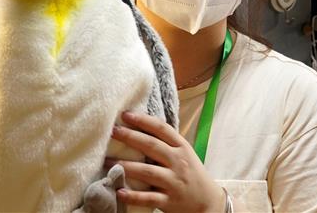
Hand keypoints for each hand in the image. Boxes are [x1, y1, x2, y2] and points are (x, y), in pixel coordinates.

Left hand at [109, 111, 224, 212]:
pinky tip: (119, 191)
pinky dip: (133, 196)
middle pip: (152, 146)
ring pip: (147, 172)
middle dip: (131, 137)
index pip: (162, 129)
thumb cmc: (192, 174)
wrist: (208, 201)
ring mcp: (174, 182)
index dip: (143, 120)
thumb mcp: (185, 154)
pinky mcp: (169, 201)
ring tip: (107, 161)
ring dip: (126, 166)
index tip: (126, 114)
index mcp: (182, 148)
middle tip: (113, 131)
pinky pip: (148, 198)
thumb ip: (167, 143)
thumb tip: (141, 126)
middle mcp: (178, 162)